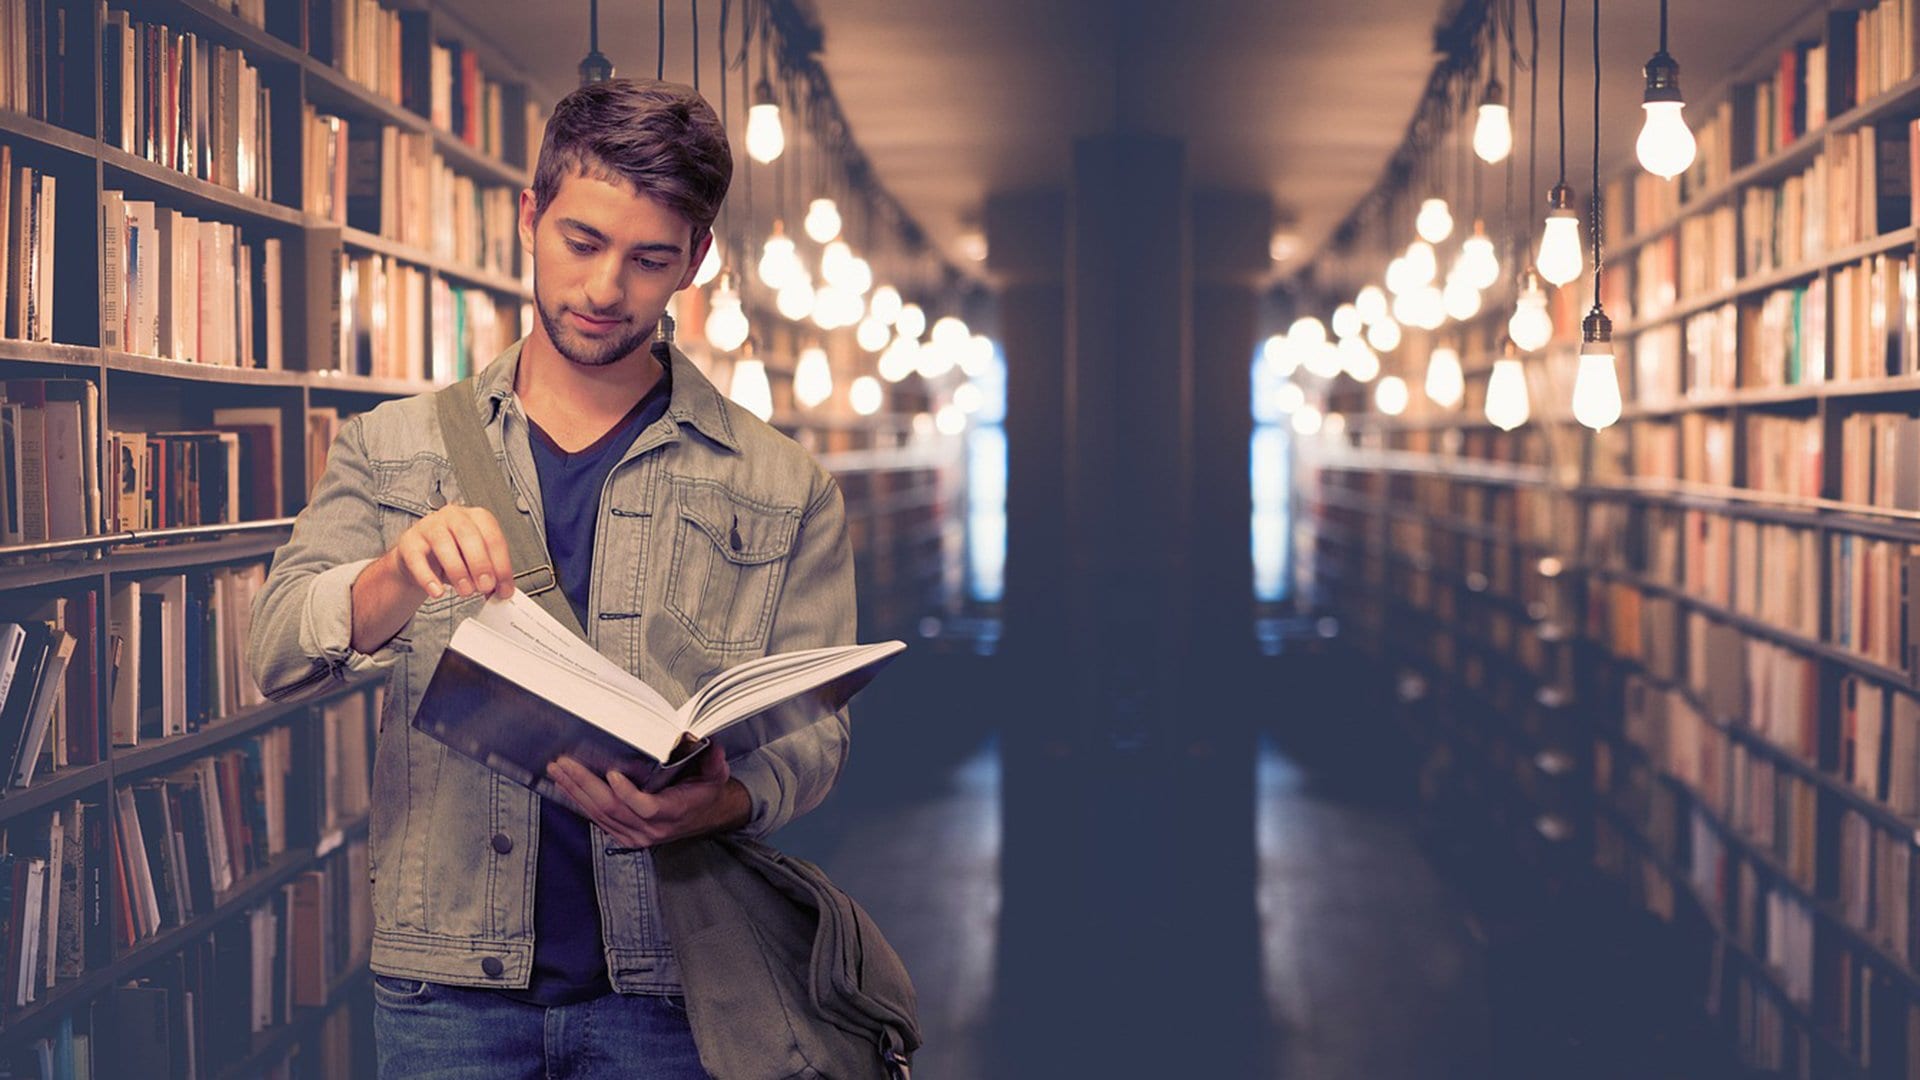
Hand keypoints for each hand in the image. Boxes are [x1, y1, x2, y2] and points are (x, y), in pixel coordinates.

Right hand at [386, 504, 515, 601]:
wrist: (419, 559)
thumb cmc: (452, 556)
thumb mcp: (475, 563)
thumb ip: (490, 574)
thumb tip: (502, 591)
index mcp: (476, 518)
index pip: (493, 537)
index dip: (501, 565)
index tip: (504, 588)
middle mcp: (453, 516)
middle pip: (468, 535)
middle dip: (480, 563)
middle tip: (485, 586)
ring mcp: (429, 526)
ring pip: (443, 543)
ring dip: (457, 570)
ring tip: (465, 591)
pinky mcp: (409, 542)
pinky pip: (416, 558)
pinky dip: (428, 577)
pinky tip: (437, 591)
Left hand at [546, 748, 750, 847]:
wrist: (704, 816)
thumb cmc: (705, 792)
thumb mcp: (715, 775)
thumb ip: (714, 761)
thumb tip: (712, 745)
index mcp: (673, 812)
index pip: (646, 807)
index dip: (627, 793)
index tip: (612, 774)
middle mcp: (652, 829)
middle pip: (613, 809)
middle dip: (585, 784)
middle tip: (565, 764)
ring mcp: (636, 835)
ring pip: (600, 815)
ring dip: (576, 791)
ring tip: (558, 771)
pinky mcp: (624, 836)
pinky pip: (598, 820)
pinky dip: (580, 802)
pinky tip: (566, 786)